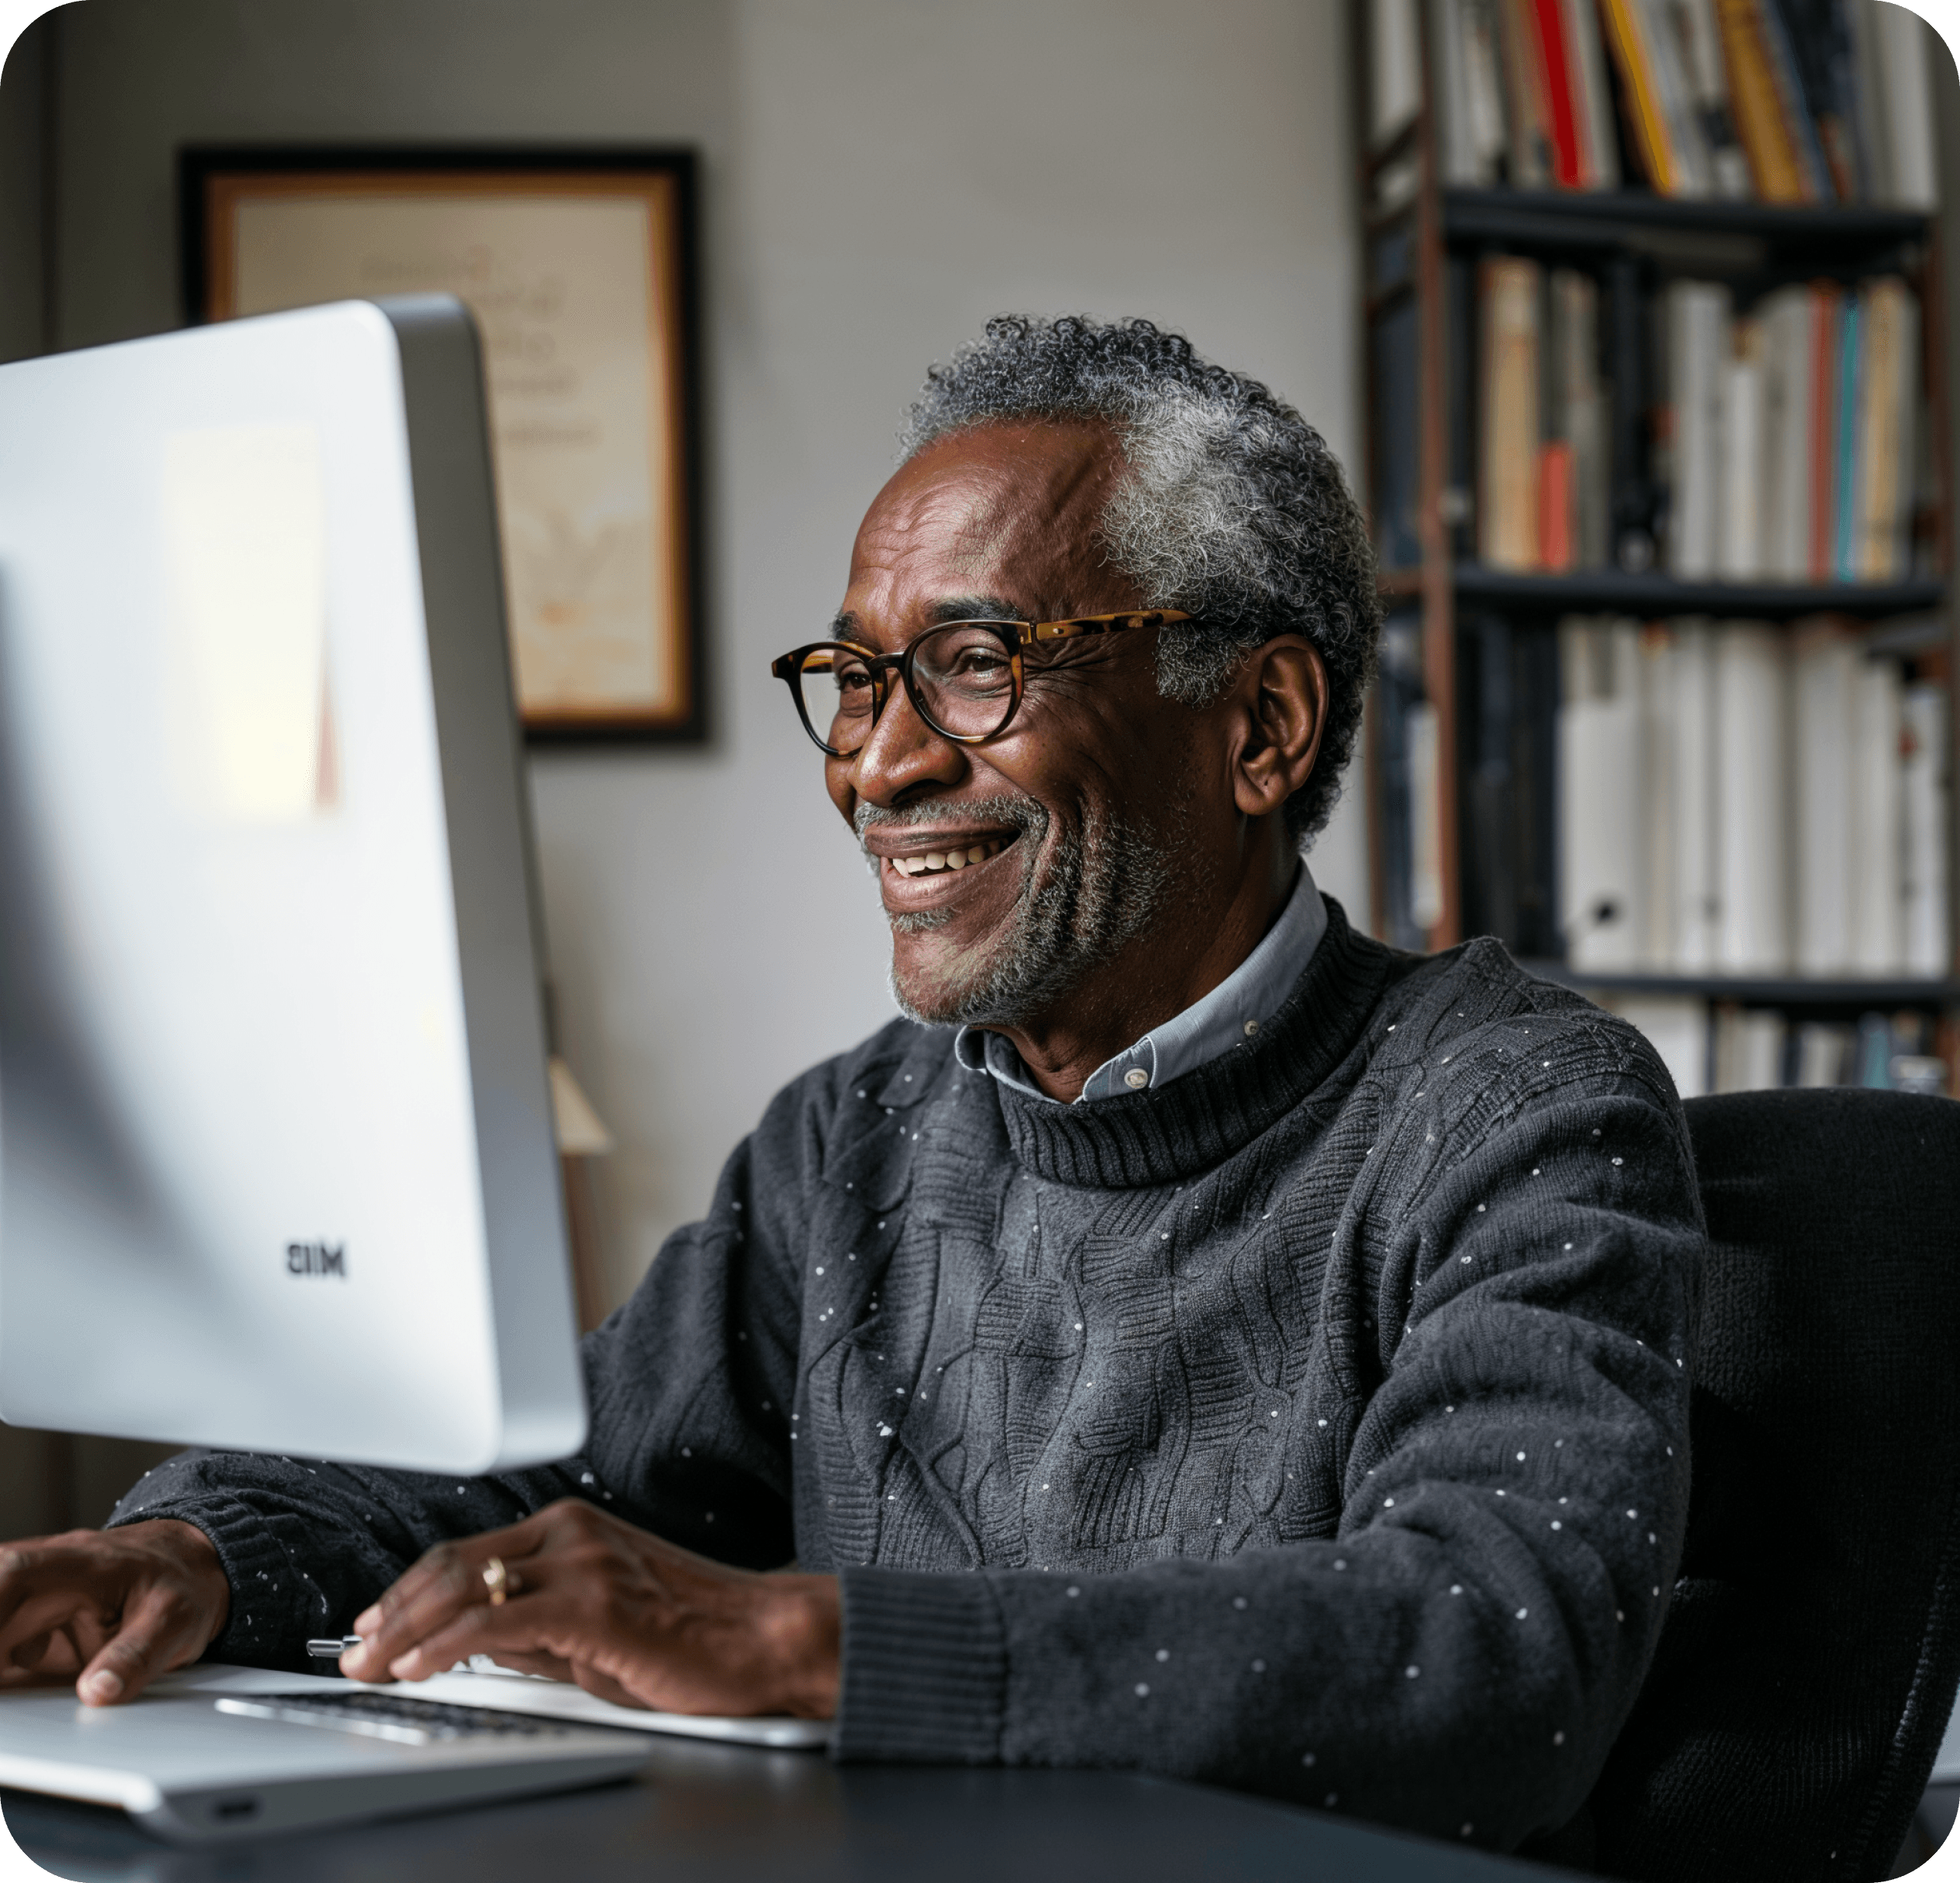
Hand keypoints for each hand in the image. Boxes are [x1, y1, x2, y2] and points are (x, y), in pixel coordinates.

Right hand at [0, 1520, 230, 1705]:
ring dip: (2, 1665)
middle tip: (9, 1695)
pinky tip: (15, 1711)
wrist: (189, 1568)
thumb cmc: (179, 1582)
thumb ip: (136, 1654)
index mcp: (69, 1563)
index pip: (8, 1580)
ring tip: (18, 1707)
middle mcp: (35, 1578)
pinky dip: (6, 1680)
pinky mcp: (22, 1632)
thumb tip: (98, 1692)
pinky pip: (0, 1655)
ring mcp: (24, 1606)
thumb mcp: (175, 1618)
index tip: (0, 1663)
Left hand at [340, 1499, 838, 1718]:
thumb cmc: (695, 1636)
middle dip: (393, 1613)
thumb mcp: (599, 1628)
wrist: (763, 1637)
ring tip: (372, 1667)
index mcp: (572, 1527)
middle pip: (453, 1564)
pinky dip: (446, 1645)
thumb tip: (477, 1643)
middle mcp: (571, 1532)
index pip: (466, 1553)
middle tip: (358, 1653)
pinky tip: (420, 1667)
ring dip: (406, 1632)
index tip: (375, 1627)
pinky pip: (497, 1621)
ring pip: (465, 1587)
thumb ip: (538, 1627)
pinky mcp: (594, 1602)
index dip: (409, 1592)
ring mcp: (583, 1561)